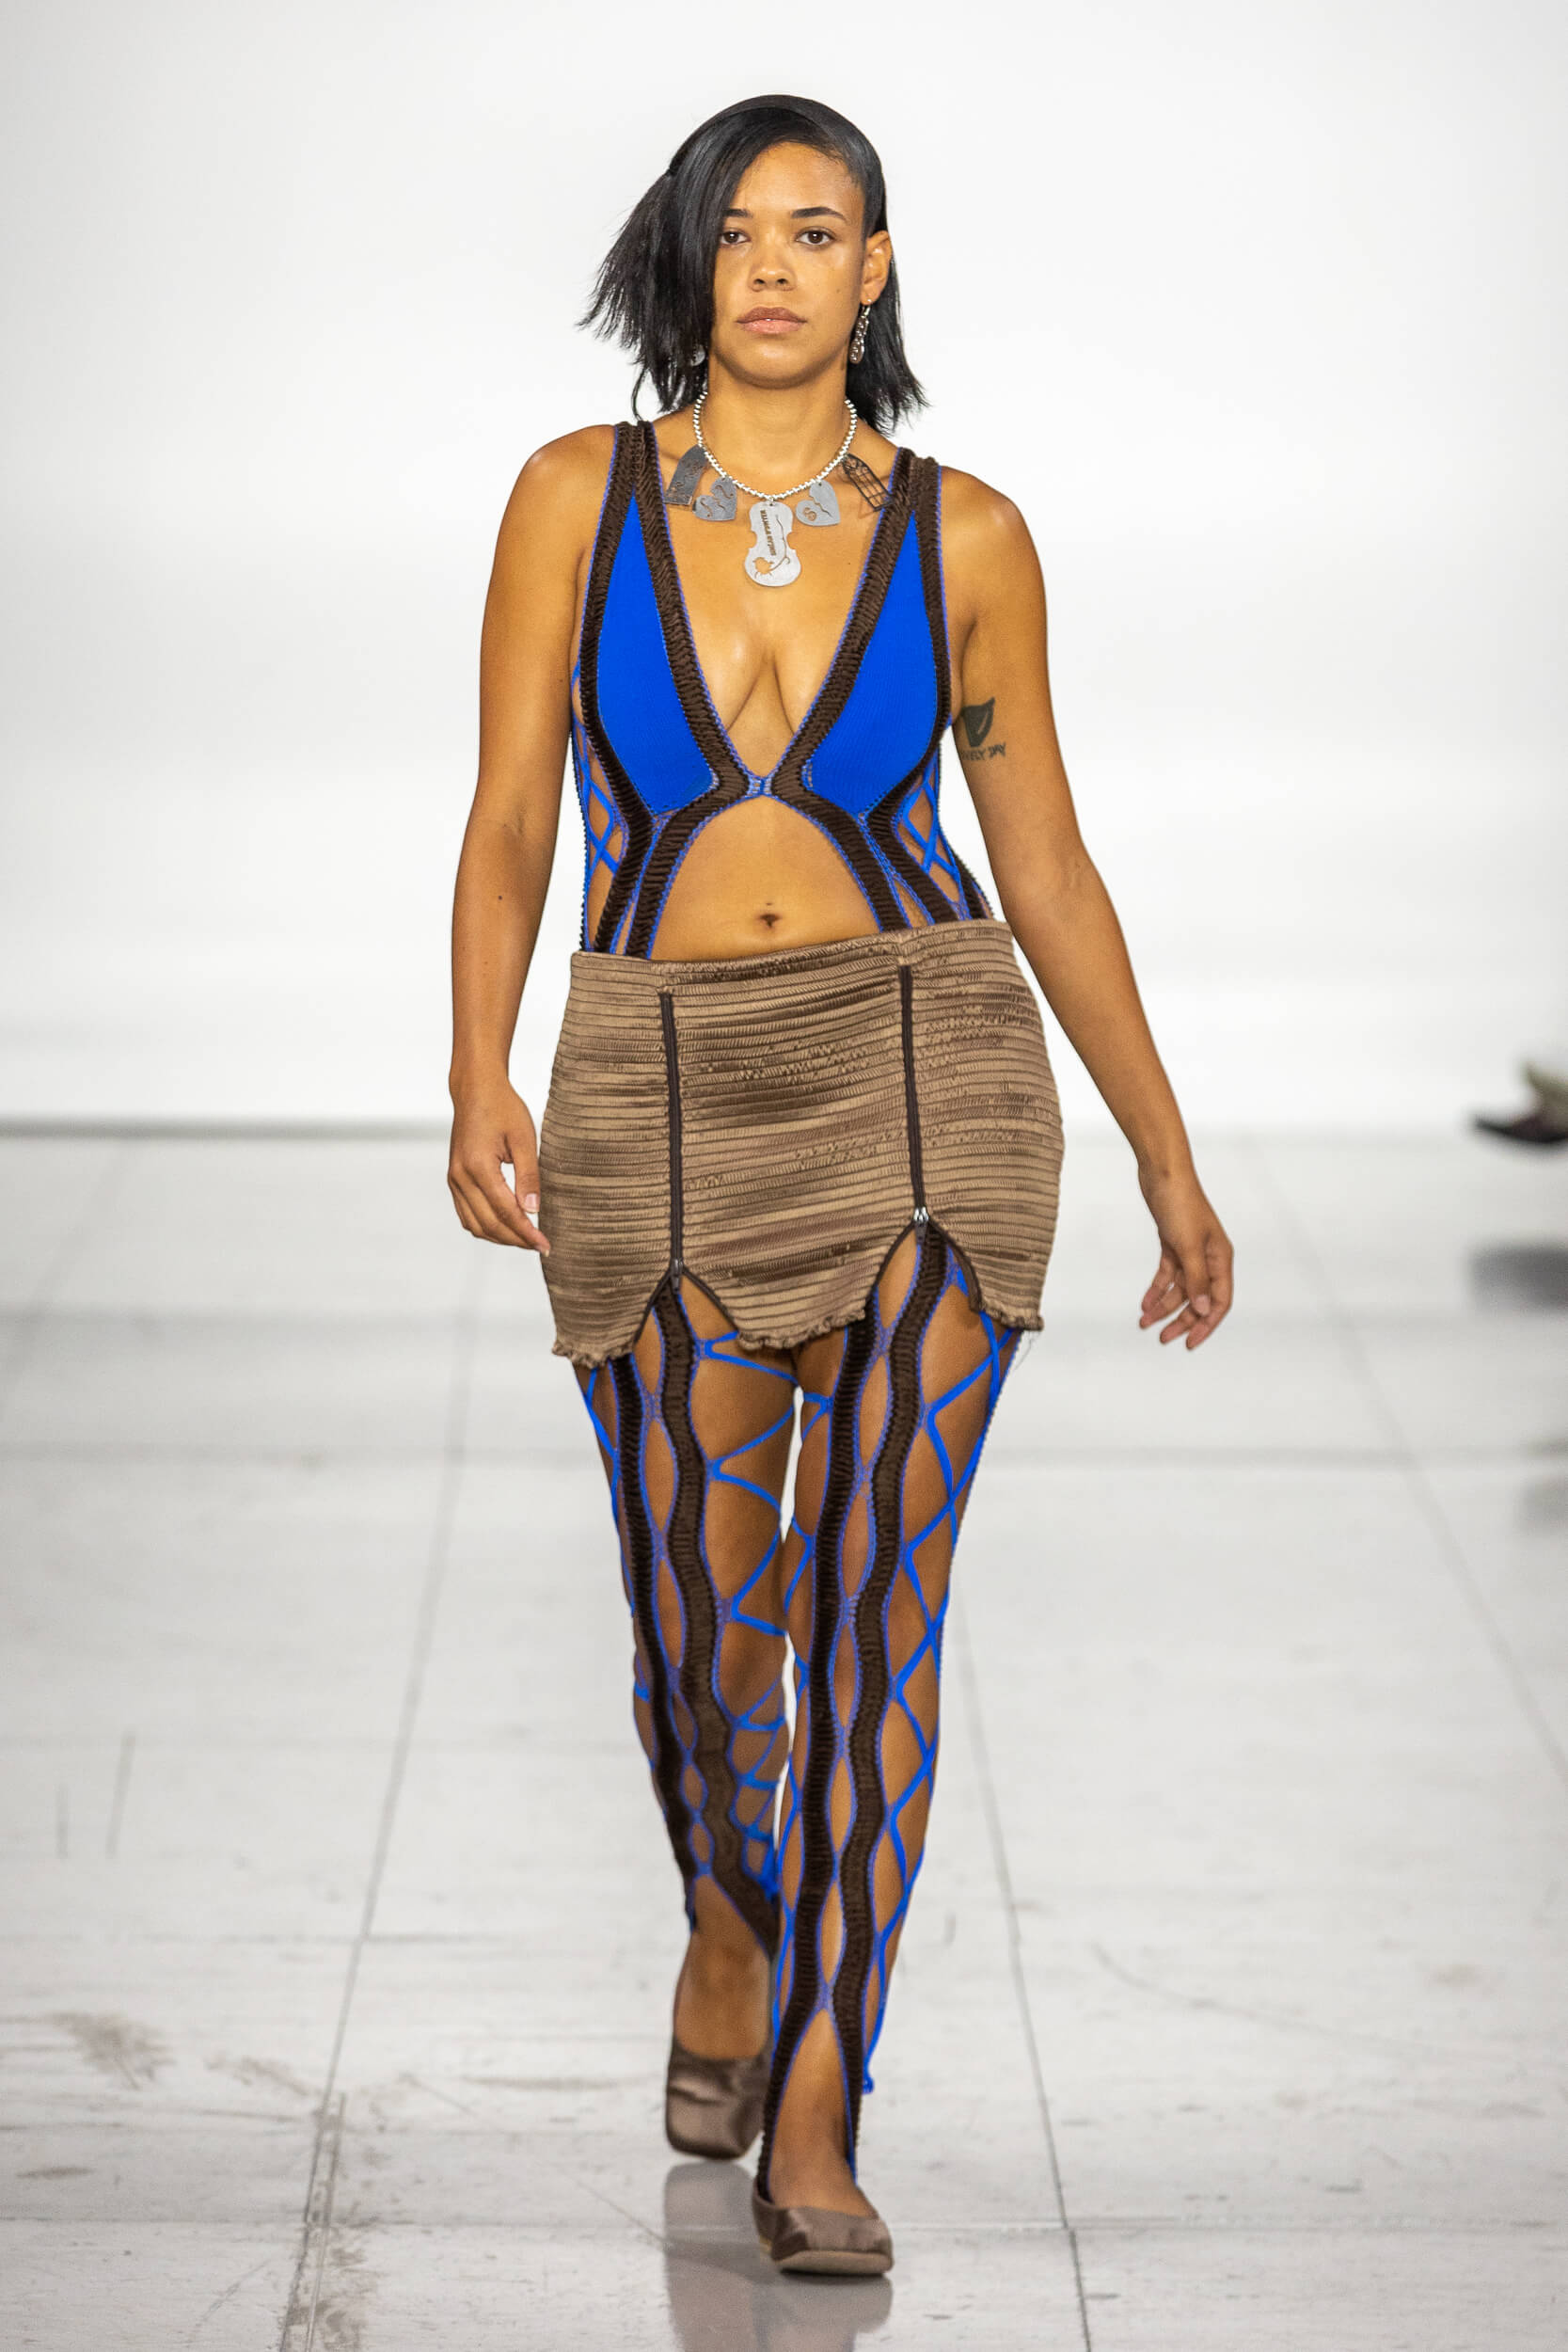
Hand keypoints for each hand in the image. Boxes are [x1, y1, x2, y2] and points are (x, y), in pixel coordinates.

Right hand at [448, 1084, 548, 1253]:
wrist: (476, 1090)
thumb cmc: (503, 1108)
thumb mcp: (524, 1138)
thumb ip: (529, 1175)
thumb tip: (533, 1210)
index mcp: (477, 1166)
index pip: (504, 1212)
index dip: (526, 1232)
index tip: (545, 1245)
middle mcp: (460, 1177)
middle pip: (488, 1224)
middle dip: (516, 1240)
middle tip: (541, 1247)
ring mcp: (453, 1179)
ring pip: (474, 1224)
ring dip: (500, 1237)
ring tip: (526, 1240)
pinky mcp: (454, 1179)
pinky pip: (467, 1214)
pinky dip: (486, 1226)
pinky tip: (507, 1227)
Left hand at [1136, 1166, 1231, 1348]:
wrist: (1162, 1172)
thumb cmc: (1180, 1204)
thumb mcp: (1187, 1246)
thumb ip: (1195, 1279)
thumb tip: (1203, 1308)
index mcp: (1220, 1259)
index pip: (1220, 1301)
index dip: (1206, 1324)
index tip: (1189, 1343)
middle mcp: (1209, 1257)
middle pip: (1198, 1299)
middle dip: (1181, 1320)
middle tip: (1163, 1339)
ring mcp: (1190, 1251)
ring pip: (1180, 1288)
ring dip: (1163, 1306)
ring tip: (1144, 1323)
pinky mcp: (1173, 1244)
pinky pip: (1167, 1274)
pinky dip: (1156, 1289)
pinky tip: (1144, 1303)